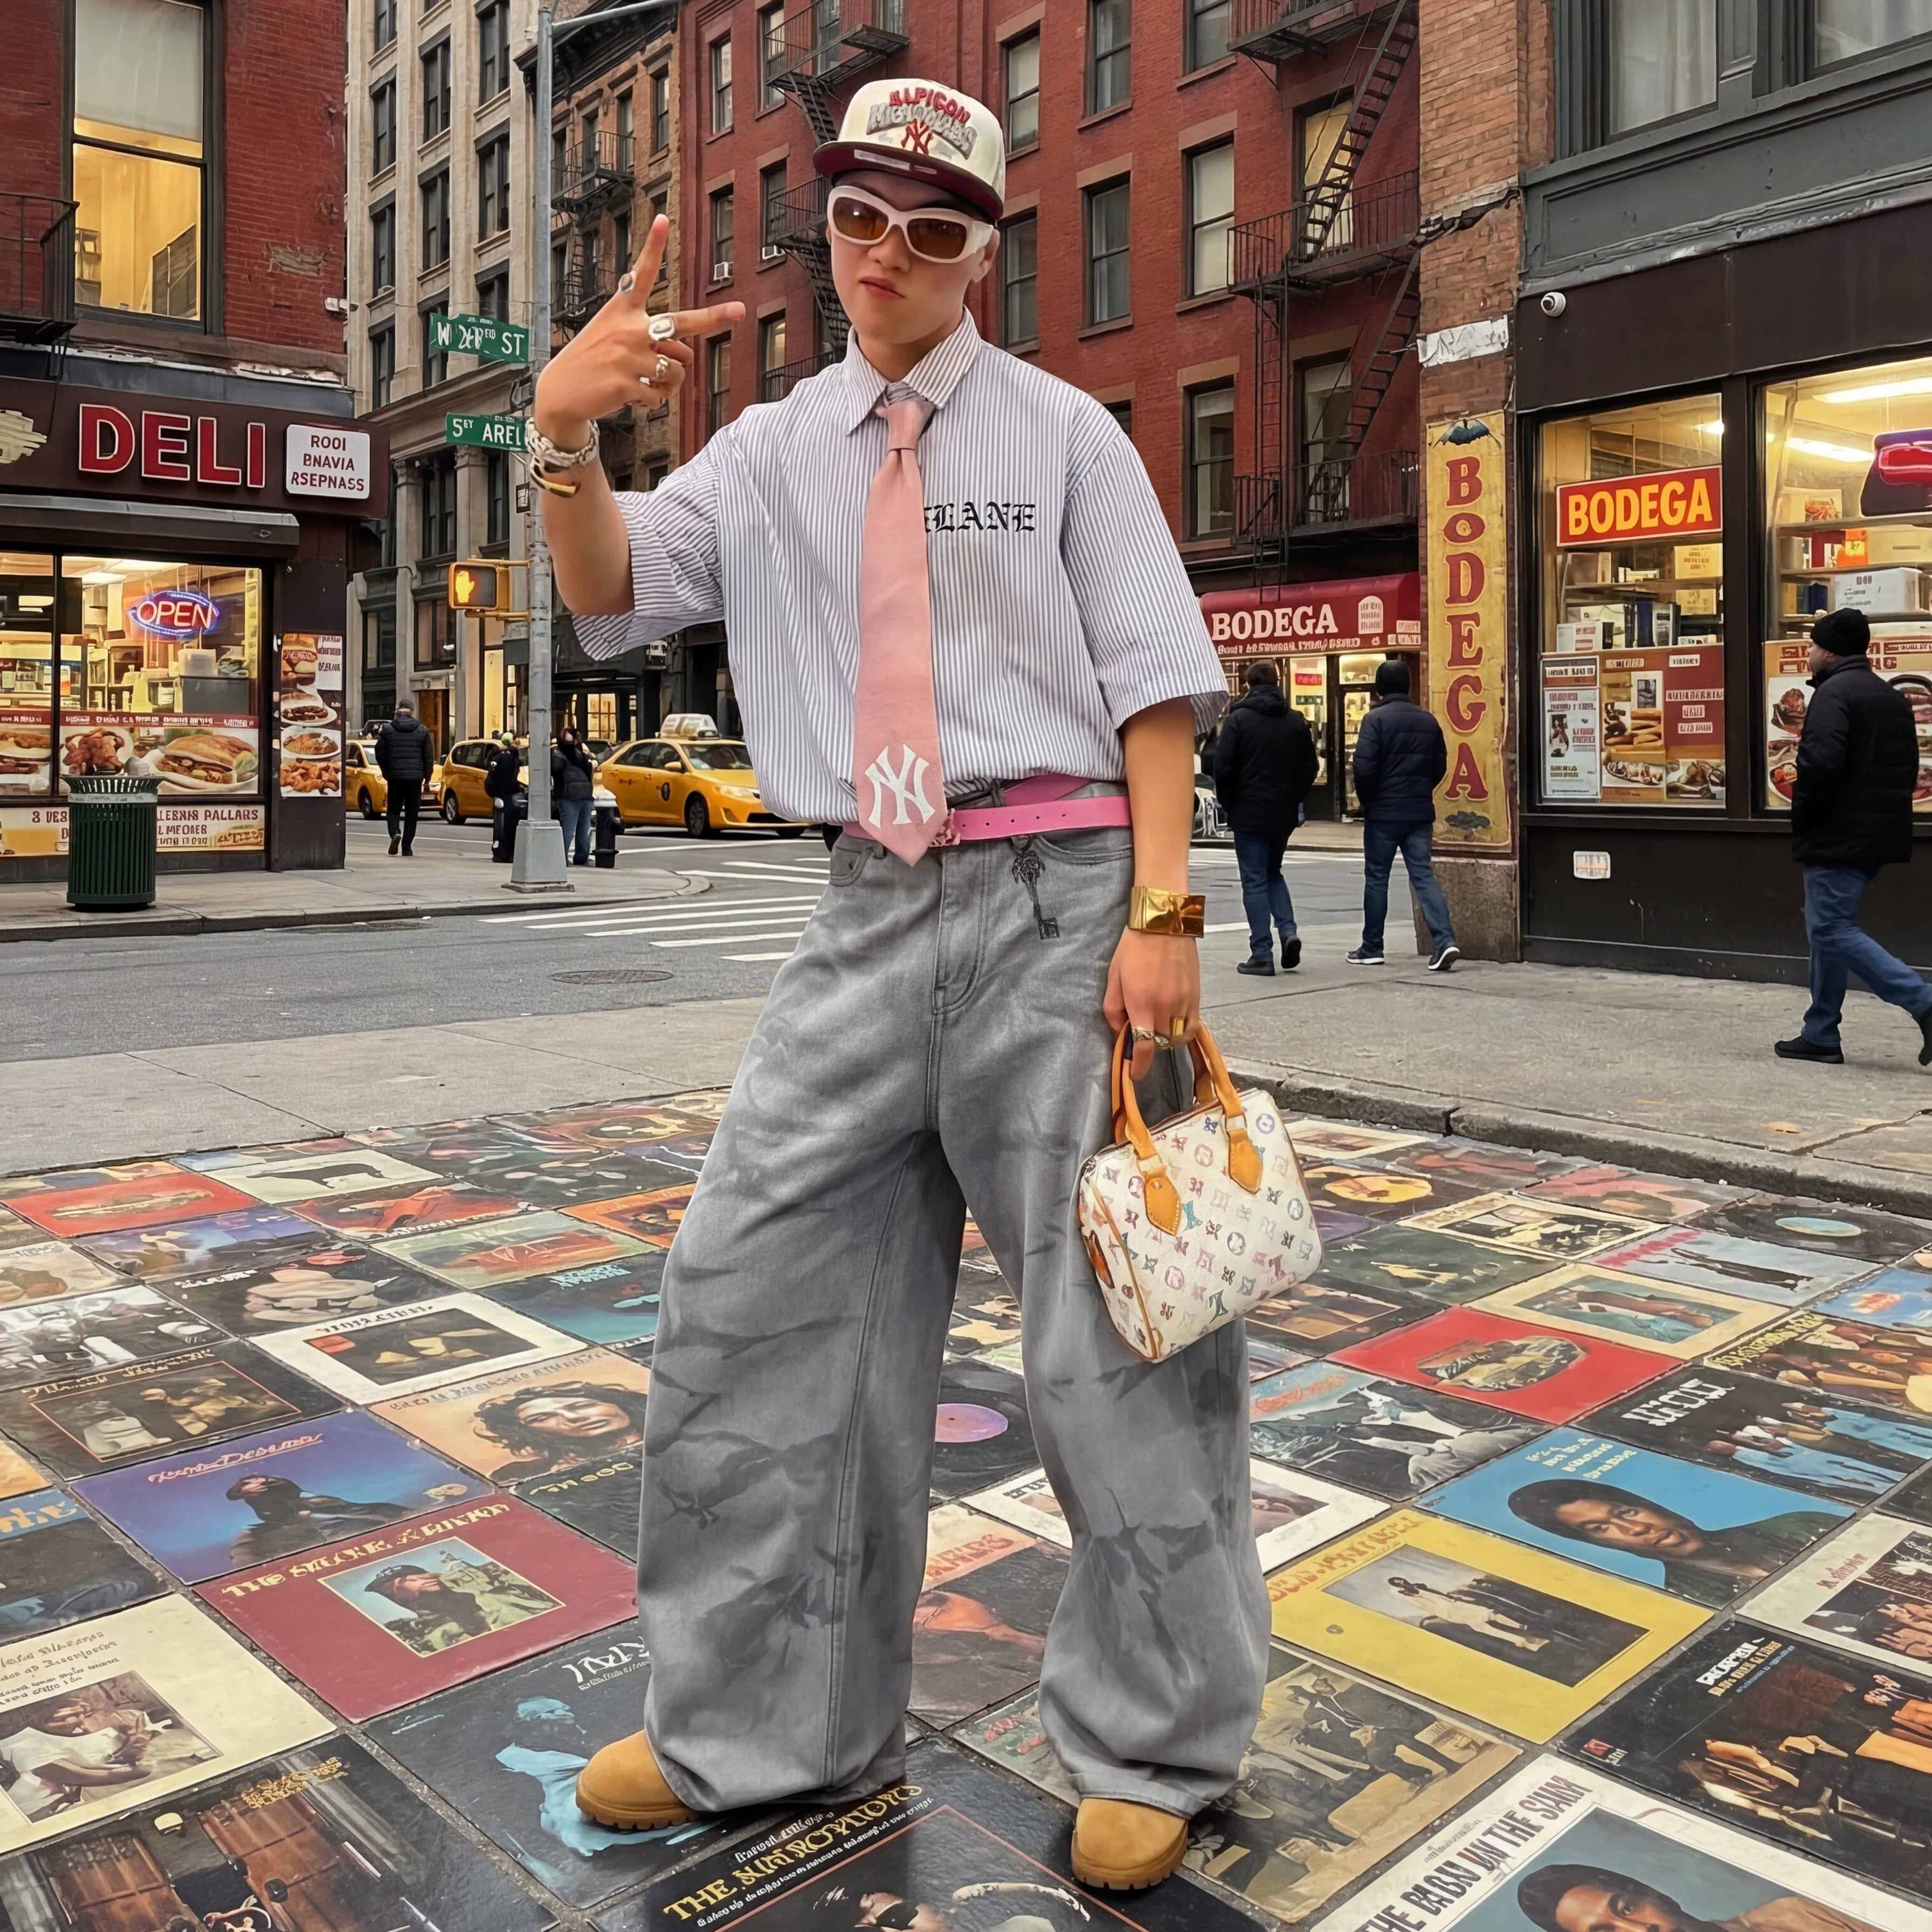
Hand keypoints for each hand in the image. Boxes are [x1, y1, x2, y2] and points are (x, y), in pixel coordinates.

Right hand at [533, 216, 744, 443]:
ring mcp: (627, 355)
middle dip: (714, 316)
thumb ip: (651, 340)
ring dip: (669, 382)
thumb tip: (683, 358)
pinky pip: (661, 396)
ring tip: (645, 382)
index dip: (651, 246)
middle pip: (681, 323)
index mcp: (622, 309)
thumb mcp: (612, 335)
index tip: (662, 219)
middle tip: (739, 310)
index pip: (639, 273)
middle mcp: (627, 328)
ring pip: (678, 370)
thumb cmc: (593, 361)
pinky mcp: (626, 383)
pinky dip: (653, 401)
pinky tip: (633, 397)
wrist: (561, 392)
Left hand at [1104, 929, 1200, 1080]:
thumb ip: (1113, 1009)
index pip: (1144, 1048)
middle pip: (1160, 1045)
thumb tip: (1120, 1031)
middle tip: (1139, 1033)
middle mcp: (1165, 1008)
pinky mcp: (1196, 997)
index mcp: (1142, 1004)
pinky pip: (1192, 1026)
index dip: (1139, 1067)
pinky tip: (1172, 1024)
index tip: (1134, 1074)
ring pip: (1177, 1038)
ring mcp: (1184, 1003)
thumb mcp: (1113, 978)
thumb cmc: (1134, 948)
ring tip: (1155, 1025)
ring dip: (1164, 1040)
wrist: (1164, 925)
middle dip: (1148, 1046)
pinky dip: (1182, 1032)